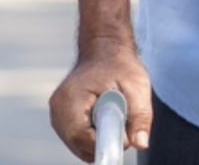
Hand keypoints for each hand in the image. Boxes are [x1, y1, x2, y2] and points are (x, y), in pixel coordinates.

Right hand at [50, 41, 152, 161]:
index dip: (105, 142)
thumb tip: (141, 143)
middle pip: (79, 145)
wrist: (105, 51)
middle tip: (120, 122)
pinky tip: (100, 119)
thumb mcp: (137, 86)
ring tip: (110, 116)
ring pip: (77, 146)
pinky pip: (76, 141)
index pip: (82, 138)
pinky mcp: (60, 119)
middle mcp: (58, 108)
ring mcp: (57, 114)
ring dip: (97, 140)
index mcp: (71, 97)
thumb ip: (140, 116)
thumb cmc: (120, 66)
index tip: (123, 133)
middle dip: (103, 142)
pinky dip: (91, 137)